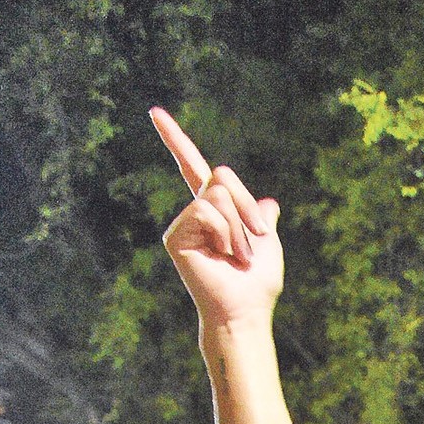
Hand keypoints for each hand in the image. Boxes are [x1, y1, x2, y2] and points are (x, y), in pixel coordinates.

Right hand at [151, 106, 282, 329]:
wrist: (246, 312)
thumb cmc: (258, 284)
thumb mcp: (269, 243)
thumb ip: (262, 218)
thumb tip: (269, 203)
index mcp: (215, 211)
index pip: (194, 167)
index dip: (175, 140)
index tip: (154, 112)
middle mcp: (195, 213)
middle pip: (221, 175)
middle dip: (246, 206)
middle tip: (254, 240)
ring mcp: (183, 223)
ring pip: (217, 194)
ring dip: (239, 227)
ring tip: (237, 255)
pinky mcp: (175, 235)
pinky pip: (206, 210)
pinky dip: (224, 231)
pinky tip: (222, 255)